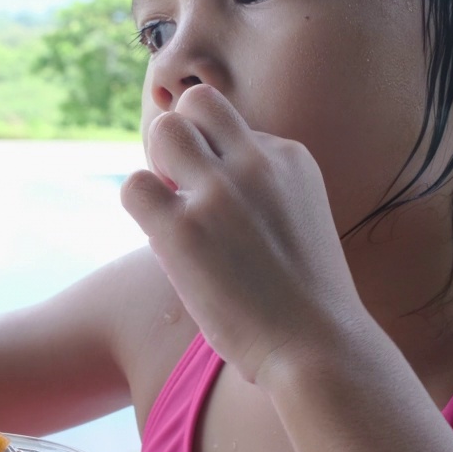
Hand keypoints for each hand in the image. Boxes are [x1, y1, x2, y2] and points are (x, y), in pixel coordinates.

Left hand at [121, 85, 359, 384]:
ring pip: (162, 130)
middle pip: (196, 104)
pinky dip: (140, 209)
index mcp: (290, 157)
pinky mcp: (184, 230)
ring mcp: (219, 193)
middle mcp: (256, 162)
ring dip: (156, 165)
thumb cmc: (307, 301)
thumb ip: (262, 194)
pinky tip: (165, 243)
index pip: (231, 126)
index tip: (224, 204)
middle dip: (182, 138)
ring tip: (171, 211)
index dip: (216, 160)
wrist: (318, 347)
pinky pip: (133, 187)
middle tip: (183, 189)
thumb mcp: (299, 221)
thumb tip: (206, 188)